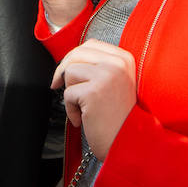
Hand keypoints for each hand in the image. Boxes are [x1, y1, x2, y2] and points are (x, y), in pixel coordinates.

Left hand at [52, 40, 136, 157]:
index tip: (67, 73)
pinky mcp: (94, 92)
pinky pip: (68, 93)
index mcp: (124, 58)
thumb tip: (68, 60)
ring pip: (70, 71)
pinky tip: (83, 118)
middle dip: (64, 71)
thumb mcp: (115, 82)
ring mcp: (107, 76)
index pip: (91, 44)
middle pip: (77, 53)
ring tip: (83, 107)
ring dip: (70, 92)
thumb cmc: (118, 116)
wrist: (128, 142)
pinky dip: (71, 109)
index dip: (75, 57)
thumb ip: (99, 65)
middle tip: (59, 86)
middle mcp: (118, 63)